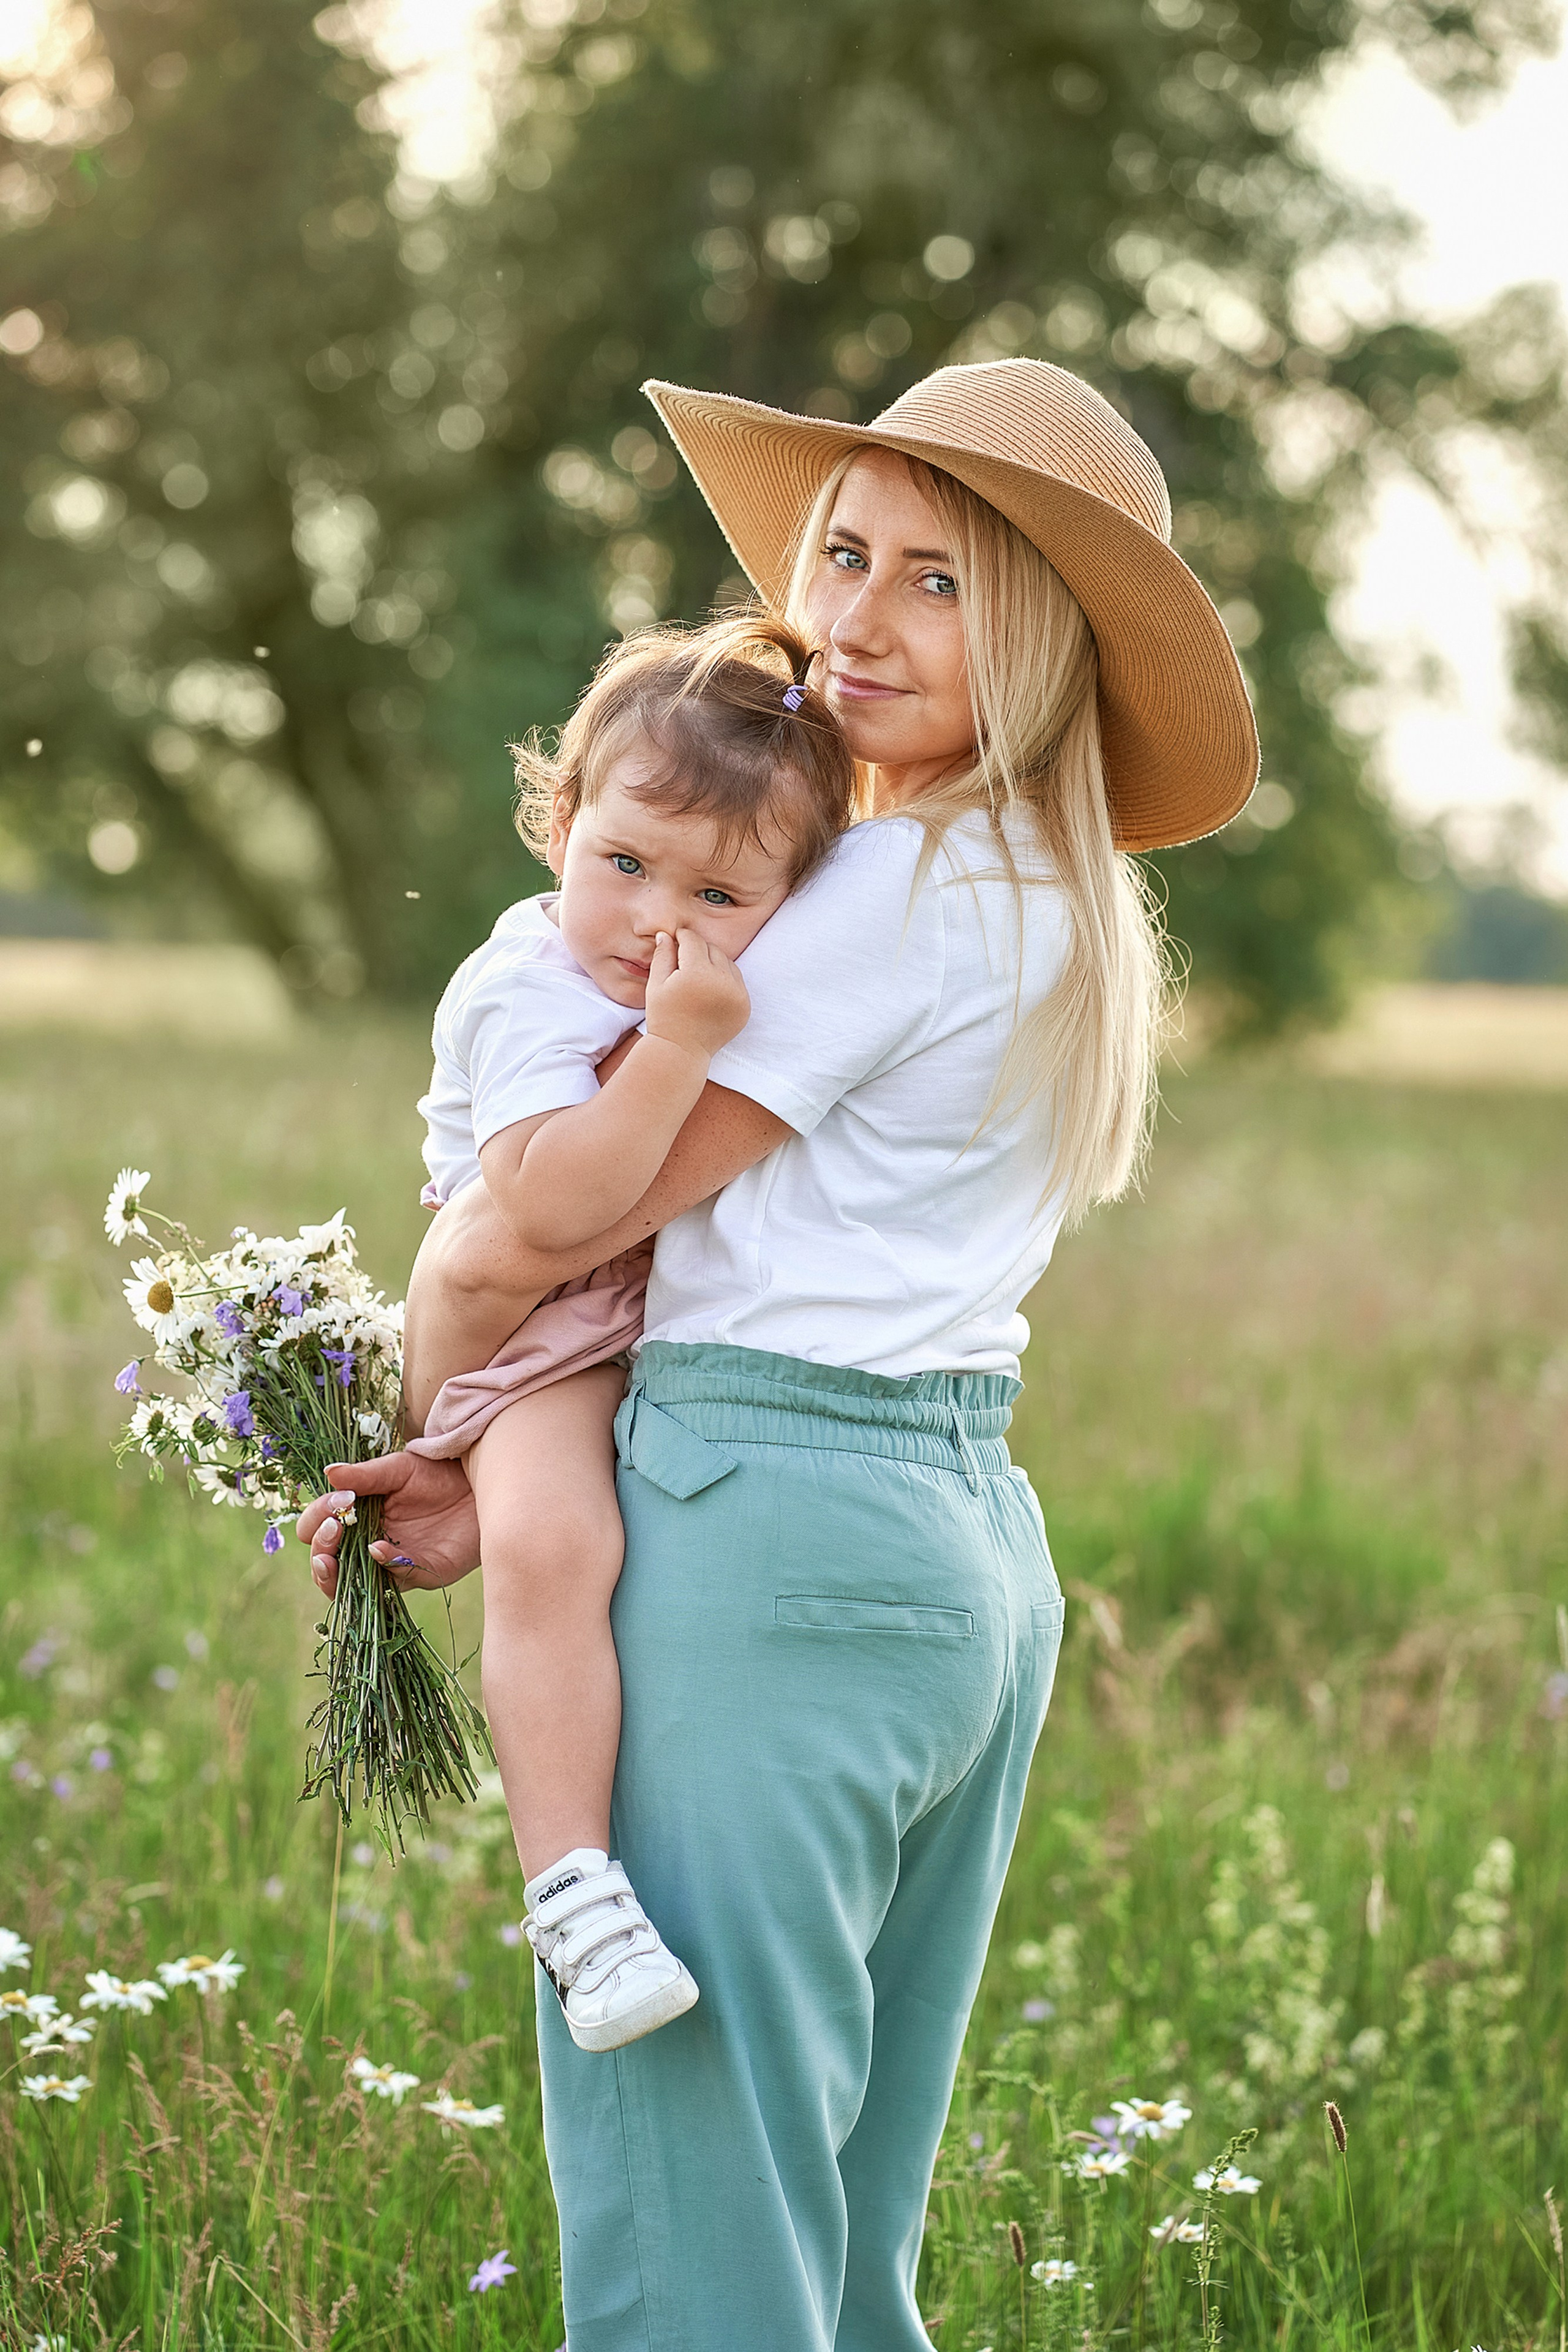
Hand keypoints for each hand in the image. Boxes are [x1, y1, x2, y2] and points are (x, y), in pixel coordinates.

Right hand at [295, 1450, 480, 1598]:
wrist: (479, 1483)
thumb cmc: (435, 1473)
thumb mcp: (398, 1469)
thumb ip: (365, 1475)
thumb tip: (328, 1472)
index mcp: (354, 1518)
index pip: (317, 1529)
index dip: (316, 1520)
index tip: (335, 1503)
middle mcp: (366, 1544)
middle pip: (326, 1563)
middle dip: (320, 1551)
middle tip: (332, 1529)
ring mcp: (391, 1563)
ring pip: (351, 1585)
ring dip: (336, 1573)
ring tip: (332, 1557)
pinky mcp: (422, 1572)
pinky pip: (396, 1580)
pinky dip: (383, 1565)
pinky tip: (379, 1548)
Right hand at [643, 927, 749, 1060]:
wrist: (682, 1051)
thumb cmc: (663, 1017)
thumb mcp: (656, 985)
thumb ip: (662, 956)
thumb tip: (667, 934)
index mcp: (697, 974)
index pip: (693, 940)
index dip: (682, 937)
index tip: (676, 940)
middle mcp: (722, 981)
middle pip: (712, 949)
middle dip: (698, 951)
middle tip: (684, 962)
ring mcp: (737, 994)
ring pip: (727, 962)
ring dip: (713, 963)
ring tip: (697, 976)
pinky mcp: (745, 1005)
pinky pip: (737, 980)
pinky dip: (725, 979)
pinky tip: (710, 989)